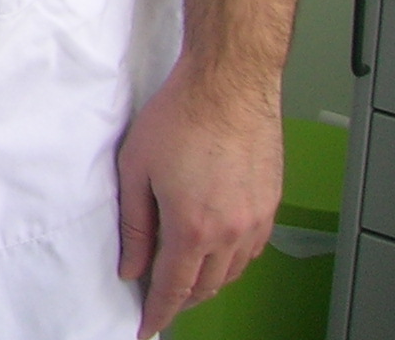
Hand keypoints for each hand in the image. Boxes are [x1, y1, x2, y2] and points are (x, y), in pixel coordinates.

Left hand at [115, 59, 280, 336]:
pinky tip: (213, 250)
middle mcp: (230, 233)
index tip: (146, 326)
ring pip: (231, 272)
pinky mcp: (270, 204)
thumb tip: (131, 266)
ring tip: (182, 276)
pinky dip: (230, 260)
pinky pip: (250, 250)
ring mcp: (256, 220)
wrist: (228, 85)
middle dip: (181, 298)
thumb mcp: (135, 169)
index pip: (174, 288)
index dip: (158, 311)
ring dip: (206, 280)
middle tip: (159, 298)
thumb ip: (133, 226)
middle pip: (205, 285)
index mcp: (192, 228)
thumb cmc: (178, 117)